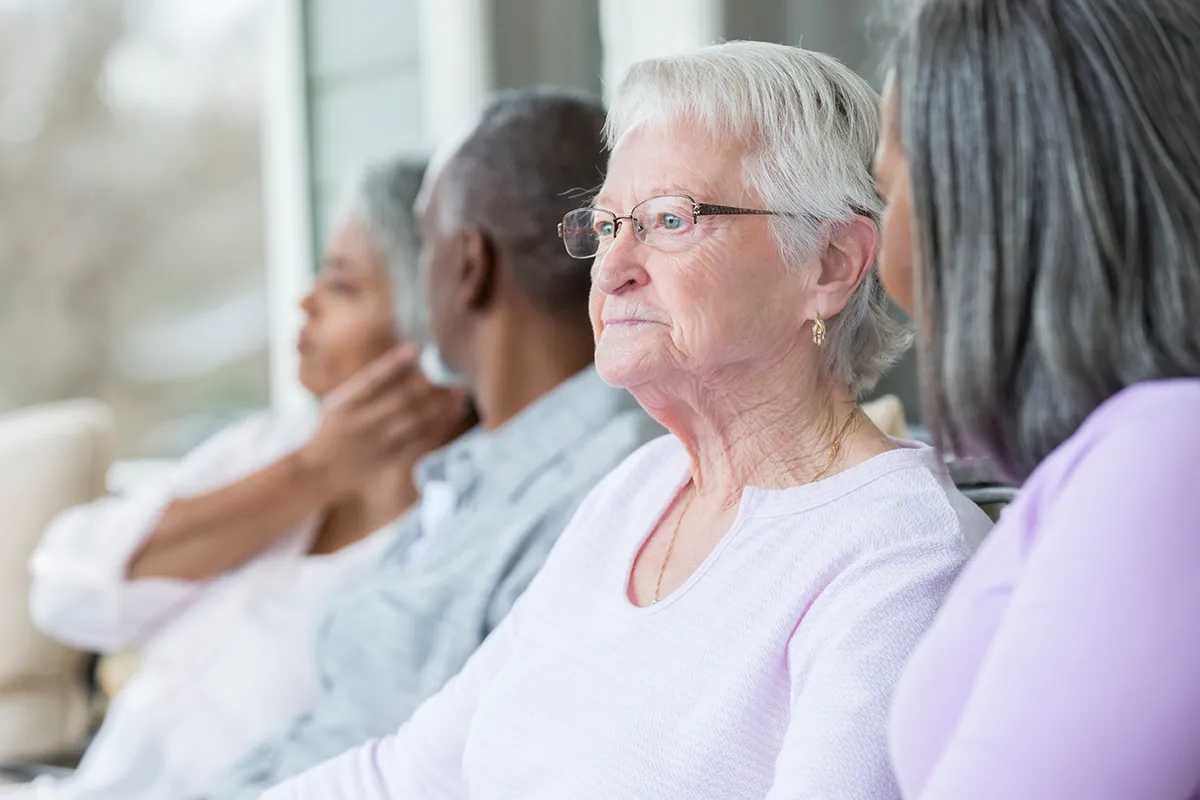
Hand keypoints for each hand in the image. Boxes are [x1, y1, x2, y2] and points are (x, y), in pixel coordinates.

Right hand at [297, 344, 470, 498]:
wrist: (318, 472)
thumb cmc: (332, 430)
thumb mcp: (339, 403)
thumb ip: (366, 386)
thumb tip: (403, 362)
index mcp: (346, 403)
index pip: (371, 378)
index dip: (394, 363)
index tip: (416, 349)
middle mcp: (361, 422)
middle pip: (400, 400)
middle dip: (430, 387)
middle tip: (455, 376)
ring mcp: (375, 443)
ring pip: (414, 422)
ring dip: (440, 408)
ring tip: (460, 396)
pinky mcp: (387, 460)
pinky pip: (417, 442)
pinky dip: (436, 428)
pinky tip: (451, 416)